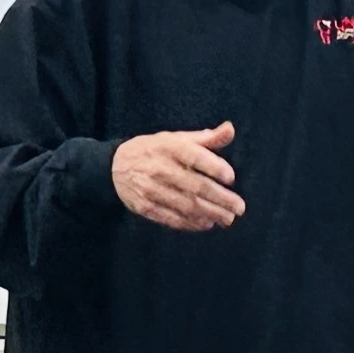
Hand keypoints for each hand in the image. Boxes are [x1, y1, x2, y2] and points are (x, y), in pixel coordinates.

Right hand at [112, 123, 243, 230]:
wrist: (115, 167)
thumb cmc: (154, 150)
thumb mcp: (176, 138)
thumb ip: (206, 138)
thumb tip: (230, 129)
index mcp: (168, 147)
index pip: (194, 156)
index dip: (214, 167)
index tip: (231, 177)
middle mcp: (159, 167)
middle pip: (195, 185)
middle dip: (220, 198)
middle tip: (239, 207)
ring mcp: (150, 189)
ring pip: (186, 204)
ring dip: (210, 214)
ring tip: (227, 218)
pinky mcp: (145, 206)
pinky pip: (171, 218)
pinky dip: (191, 223)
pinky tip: (207, 224)